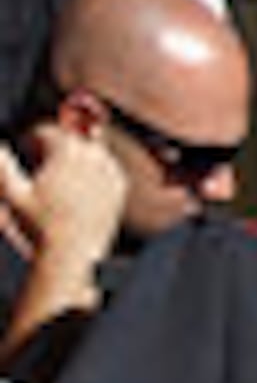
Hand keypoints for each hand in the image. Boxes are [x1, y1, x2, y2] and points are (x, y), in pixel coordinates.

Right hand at [0, 125, 122, 276]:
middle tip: (38, 162)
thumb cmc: (38, 224)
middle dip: (53, 146)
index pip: (47, 131)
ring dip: (73, 157)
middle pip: (70, 137)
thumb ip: (3, 168)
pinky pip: (105, 168)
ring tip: (56, 178)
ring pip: (89, 151)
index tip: (24, 148)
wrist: (71, 251)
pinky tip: (75, 190)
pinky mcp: (120, 184)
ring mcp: (110, 169)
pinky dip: (91, 172)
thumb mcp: (13, 195)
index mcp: (66, 150)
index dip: (30, 139)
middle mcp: (93, 154)